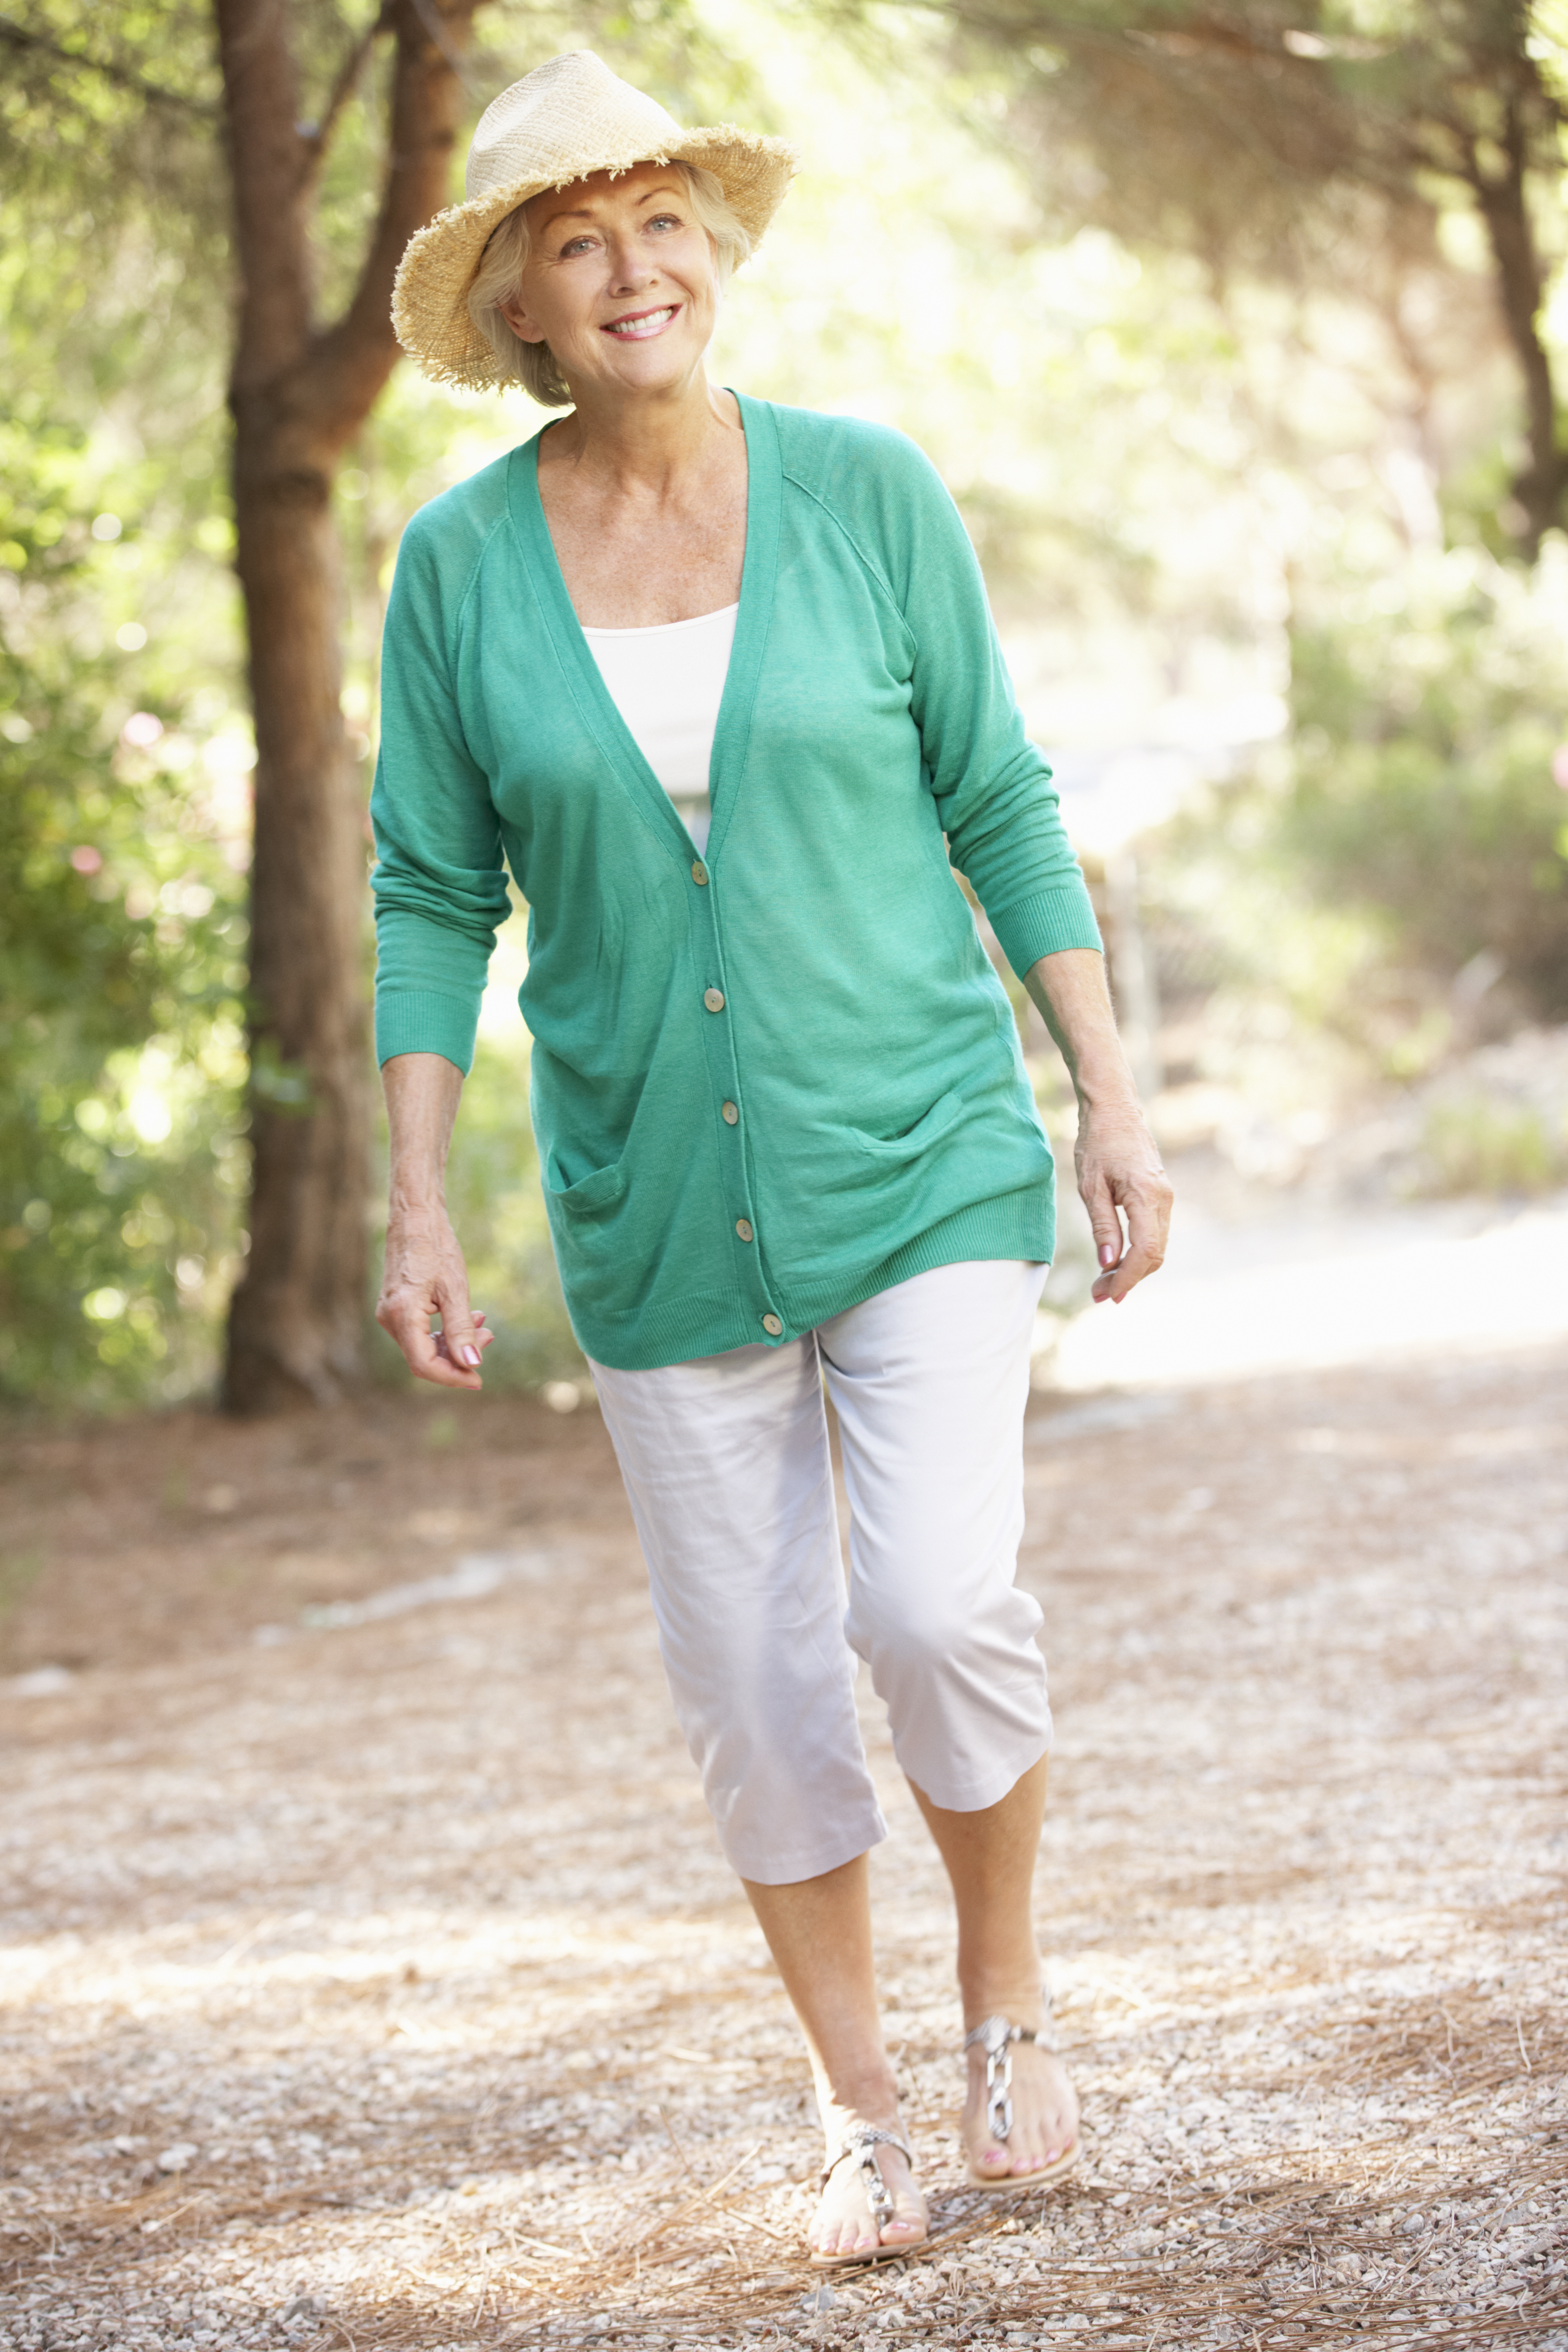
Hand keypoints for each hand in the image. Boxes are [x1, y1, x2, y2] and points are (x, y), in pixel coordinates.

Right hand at [375, 1203, 495, 1388]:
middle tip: (489, 1339)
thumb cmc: (436, 1247)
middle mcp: (389, 1319)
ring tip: (484, 1327)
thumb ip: (461, 1331)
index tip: (479, 1379)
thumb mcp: (455, 1290)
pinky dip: (444, 1331)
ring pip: (424, 1346)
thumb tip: (472, 1365)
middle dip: (458, 1357)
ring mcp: (391, 1313)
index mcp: (402, 1316)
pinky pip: (420, 1332)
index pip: (424, 1364)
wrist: (416, 1217)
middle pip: (425, 1358)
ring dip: (454, 1343)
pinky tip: (469, 1319)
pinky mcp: (397, 1307)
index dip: (453, 1377)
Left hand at [1075, 1099, 1171, 1304]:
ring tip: (1102, 1282)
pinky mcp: (1160, 1196)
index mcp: (1146, 1195)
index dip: (1127, 1278)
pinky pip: (1154, 1233)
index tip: (1106, 1294)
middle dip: (1128, 1279)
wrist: (1114, 1109)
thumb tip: (1107, 1263)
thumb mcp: (1091, 1186)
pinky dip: (1138, 1252)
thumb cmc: (1098, 1142)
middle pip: (1154, 1254)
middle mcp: (1164, 1199)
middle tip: (1098, 1294)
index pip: (1145, 1251)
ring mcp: (1166, 1197)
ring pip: (1156, 1246)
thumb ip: (1102, 1226)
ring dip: (1133, 1268)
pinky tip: (1116, 1260)